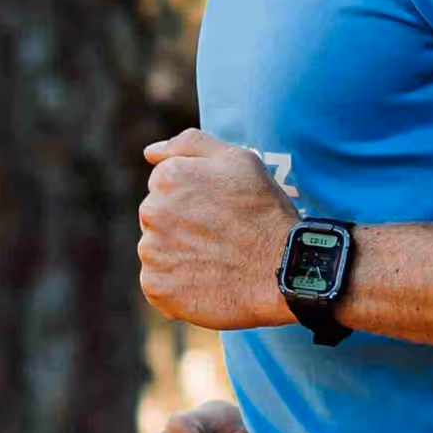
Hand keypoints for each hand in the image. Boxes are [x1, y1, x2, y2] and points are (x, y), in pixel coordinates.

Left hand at [138, 129, 298, 329]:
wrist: (281, 269)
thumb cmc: (264, 211)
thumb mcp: (238, 160)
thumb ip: (190, 144)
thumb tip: (150, 153)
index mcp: (167, 178)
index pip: (165, 186)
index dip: (194, 199)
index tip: (219, 211)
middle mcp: (151, 212)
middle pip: (159, 218)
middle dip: (182, 225)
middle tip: (220, 237)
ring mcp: (151, 252)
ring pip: (158, 250)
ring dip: (179, 255)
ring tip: (215, 260)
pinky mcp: (156, 287)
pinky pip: (159, 283)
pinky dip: (178, 285)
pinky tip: (207, 281)